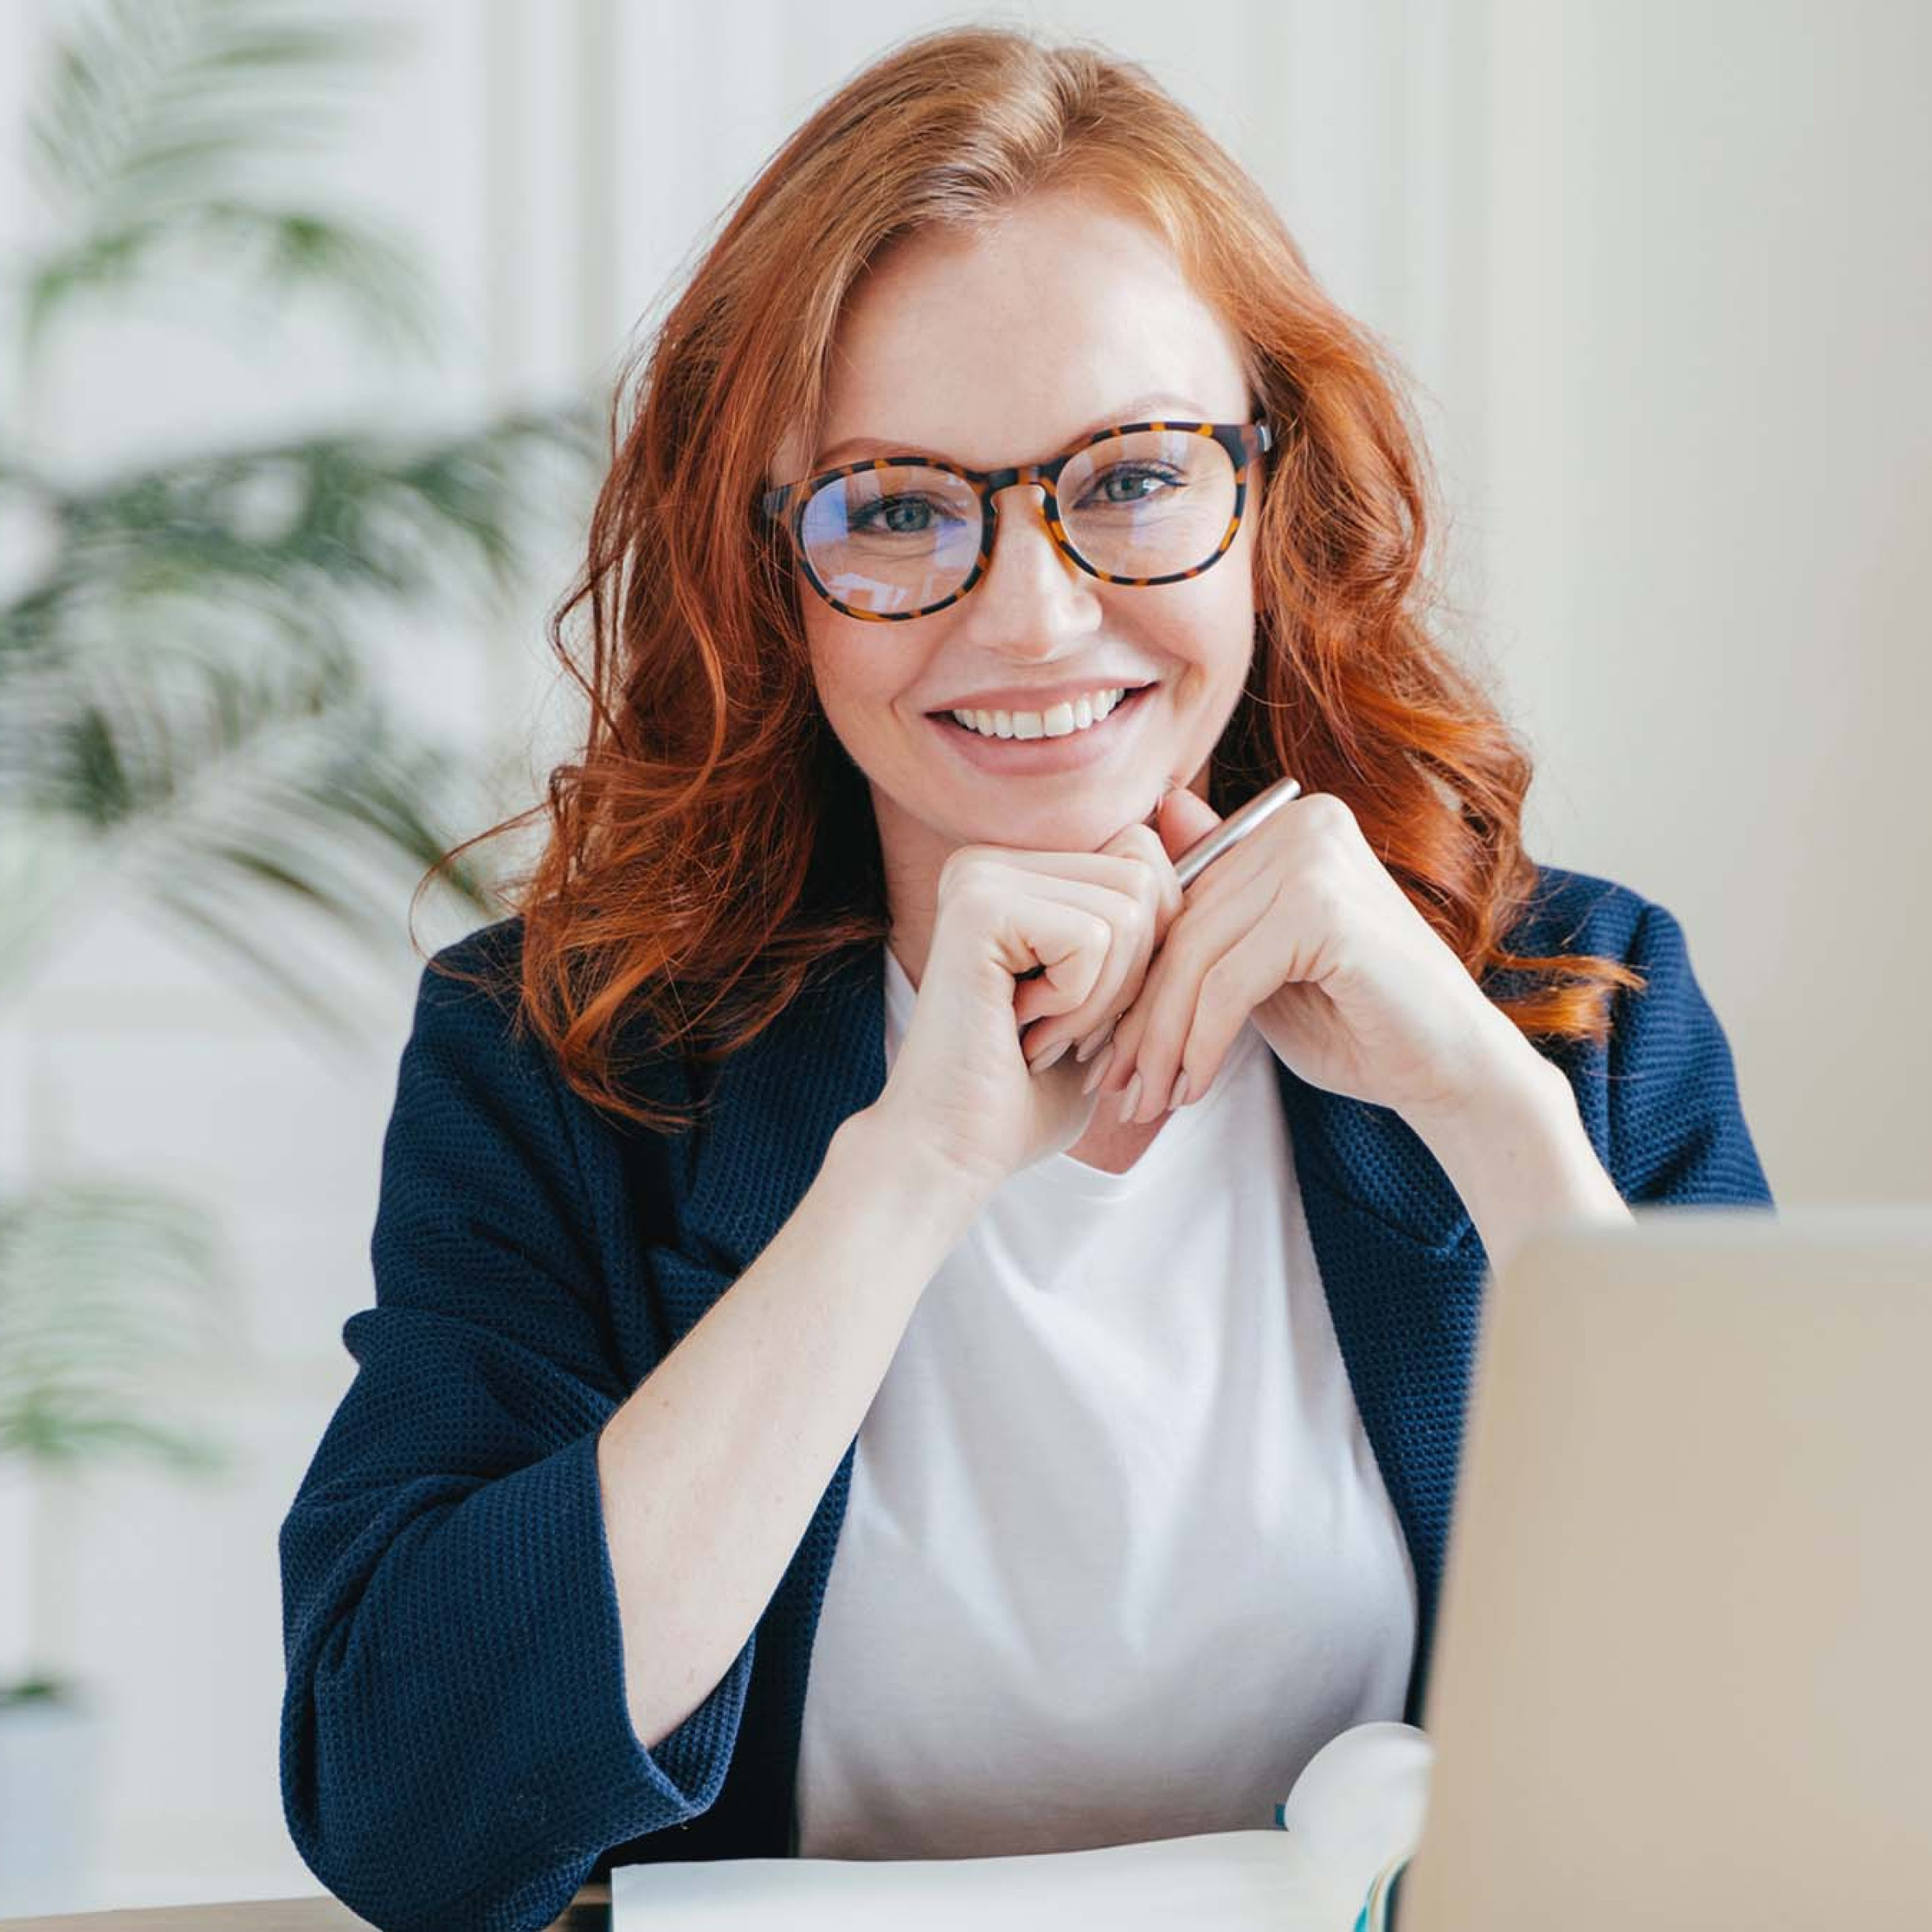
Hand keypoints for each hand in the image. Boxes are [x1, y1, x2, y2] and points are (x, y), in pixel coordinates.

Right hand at [870, 813, 1182, 1196]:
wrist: (953, 1152)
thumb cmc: (1030, 1090)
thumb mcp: (1109, 995)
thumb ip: (1146, 920)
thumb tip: (1199, 823)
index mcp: (1017, 869)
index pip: (1143, 855)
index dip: (1149, 947)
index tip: (1088, 1010)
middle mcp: (991, 859)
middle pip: (1143, 876)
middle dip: (1133, 974)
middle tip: (1066, 1028)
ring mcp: (979, 877)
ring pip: (1127, 910)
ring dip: (1103, 998)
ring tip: (1043, 1034)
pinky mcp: (978, 909)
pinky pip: (1093, 939)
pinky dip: (1078, 1005)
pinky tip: (1024, 1031)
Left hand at [1029, 784, 1544, 1126]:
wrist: (1453, 1071)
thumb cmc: (1358, 1022)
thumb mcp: (1260, 969)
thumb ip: (1211, 921)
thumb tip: (1137, 853)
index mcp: (1290, 825)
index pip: (1183, 899)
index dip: (1136, 978)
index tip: (1104, 1046)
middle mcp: (1303, 824)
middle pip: (1183, 928)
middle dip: (1140, 1017)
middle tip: (1112, 1084)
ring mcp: (1316, 858)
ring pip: (1195, 959)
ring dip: (1161, 1042)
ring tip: (1145, 1100)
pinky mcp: (1323, 909)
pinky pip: (1227, 984)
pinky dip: (1200, 1043)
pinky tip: (1192, 1088)